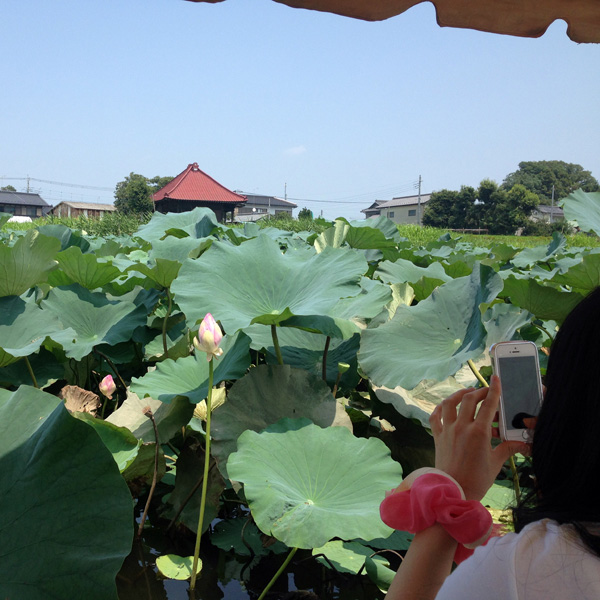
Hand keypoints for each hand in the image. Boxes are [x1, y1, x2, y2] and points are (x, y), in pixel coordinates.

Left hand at [429, 375, 529, 500]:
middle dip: (479, 391)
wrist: (454, 491)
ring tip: (467, 393)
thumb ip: (508, 448)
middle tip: (486, 391)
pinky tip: (446, 406)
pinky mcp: (437, 436)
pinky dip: (440, 408)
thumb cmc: (477, 479)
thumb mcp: (496, 463)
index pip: (488, 404)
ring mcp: (447, 430)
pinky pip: (435, 416)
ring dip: (458, 395)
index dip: (494, 390)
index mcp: (479, 432)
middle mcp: (461, 427)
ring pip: (449, 403)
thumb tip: (524, 443)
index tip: (496, 378)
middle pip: (469, 400)